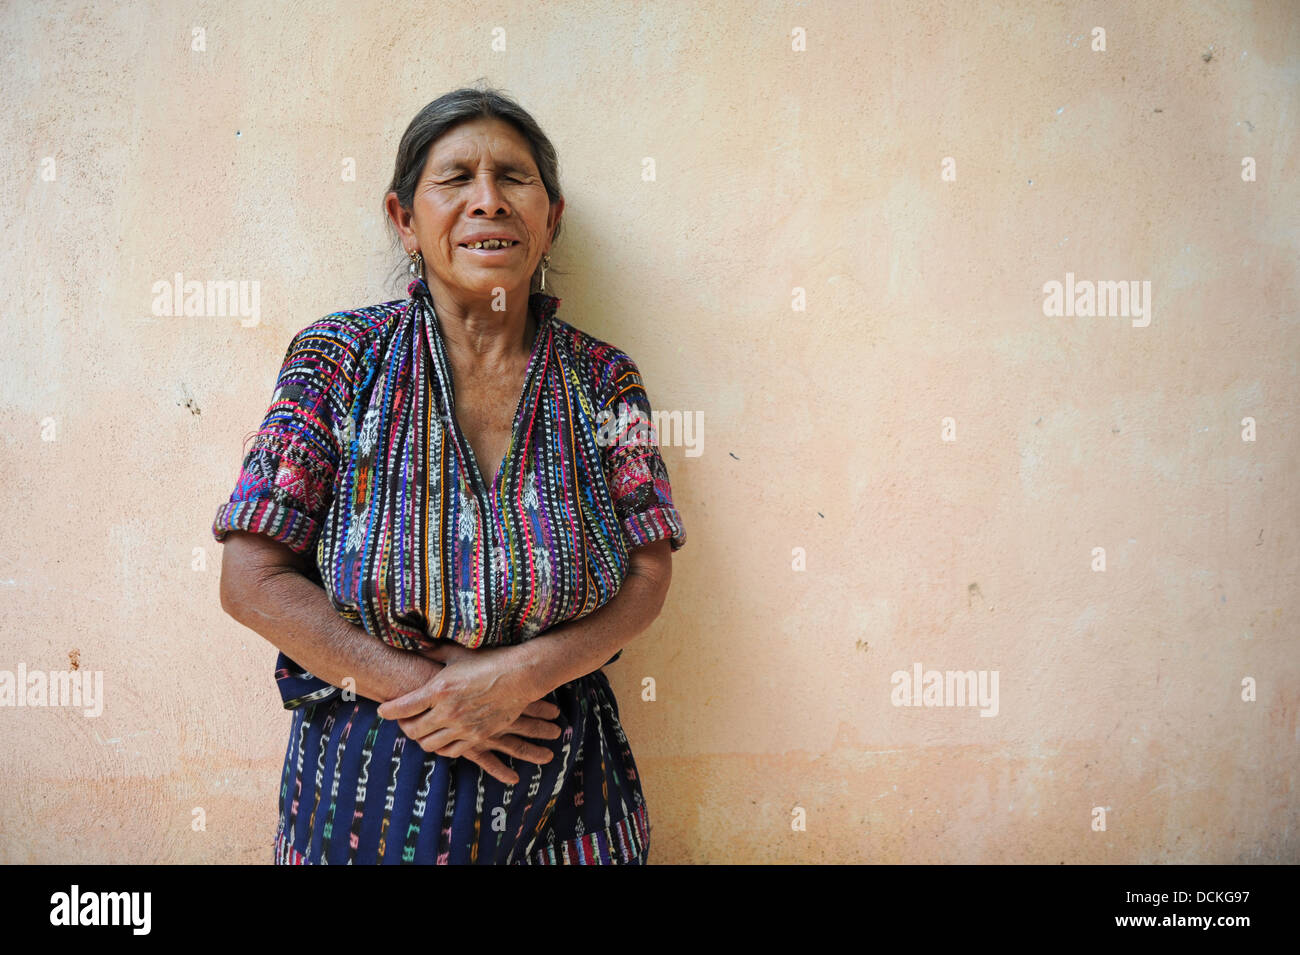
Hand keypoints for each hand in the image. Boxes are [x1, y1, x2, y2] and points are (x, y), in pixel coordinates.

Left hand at [377, 641, 561, 785]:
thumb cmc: (489, 660)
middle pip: (412, 730)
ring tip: (422, 730)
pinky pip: (451, 751)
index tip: (383, 710)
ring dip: (422, 739)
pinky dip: (441, 747)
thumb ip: (433, 651)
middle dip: (404, 727)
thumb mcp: (457, 653)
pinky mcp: (477, 736)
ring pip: (429, 744)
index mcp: (438, 689)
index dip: (387, 711)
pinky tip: (441, 738)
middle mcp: (447, 711)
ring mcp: (462, 727)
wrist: (520, 676)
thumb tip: (416, 643)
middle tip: (404, 721)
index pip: (402, 707)